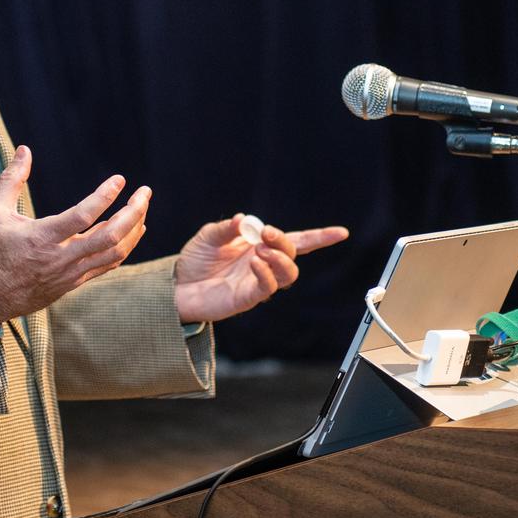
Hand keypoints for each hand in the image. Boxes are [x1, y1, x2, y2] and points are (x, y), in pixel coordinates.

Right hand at [0, 145, 149, 322]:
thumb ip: (11, 179)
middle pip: (110, 237)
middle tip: (145, 192)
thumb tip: (24, 149)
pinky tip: (133, 231)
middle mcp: (61, 257)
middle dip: (133, 212)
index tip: (119, 180)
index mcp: (42, 238)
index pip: (83, 216)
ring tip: (142, 207)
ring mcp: (71, 273)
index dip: (105, 196)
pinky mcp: (75, 282)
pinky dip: (125, 246)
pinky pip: (108, 265)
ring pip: (115, 253)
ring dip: (134, 229)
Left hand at [173, 213, 348, 324]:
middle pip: (292, 255)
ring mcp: (258, 282)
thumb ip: (227, 228)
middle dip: (284, 242)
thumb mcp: (209, 236)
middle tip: (266, 234)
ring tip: (260, 251)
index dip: (318, 238)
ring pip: (287, 274)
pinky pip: (267, 288)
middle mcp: (263, 264)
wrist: (177, 285)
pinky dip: (266, 273)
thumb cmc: (195, 260)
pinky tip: (254, 262)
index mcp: (259, 246)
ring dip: (279, 259)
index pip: (295, 241)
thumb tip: (246, 219)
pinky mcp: (248, 298)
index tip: (341, 233)